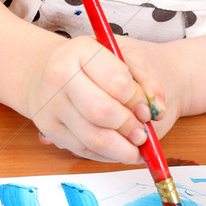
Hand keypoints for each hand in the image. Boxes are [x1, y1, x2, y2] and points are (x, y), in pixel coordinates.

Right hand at [26, 34, 165, 163]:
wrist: (49, 69)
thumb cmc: (96, 64)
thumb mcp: (126, 59)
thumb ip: (147, 82)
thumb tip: (156, 110)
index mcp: (81, 50)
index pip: (116, 81)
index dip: (137, 100)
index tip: (146, 109)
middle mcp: (60, 76)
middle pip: (101, 111)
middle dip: (129, 126)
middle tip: (143, 132)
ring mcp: (51, 105)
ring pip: (92, 137)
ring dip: (121, 148)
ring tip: (136, 145)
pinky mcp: (49, 129)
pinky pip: (83, 150)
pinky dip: (107, 155)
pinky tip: (120, 149)